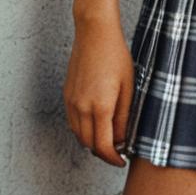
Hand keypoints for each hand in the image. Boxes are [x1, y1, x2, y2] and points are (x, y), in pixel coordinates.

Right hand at [63, 15, 135, 166]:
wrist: (94, 33)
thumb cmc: (115, 55)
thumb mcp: (128, 86)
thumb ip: (124, 115)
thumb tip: (121, 139)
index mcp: (99, 107)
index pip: (103, 146)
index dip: (113, 158)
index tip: (122, 160)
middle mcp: (81, 108)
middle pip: (89, 144)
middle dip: (103, 152)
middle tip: (117, 151)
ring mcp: (71, 102)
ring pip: (78, 135)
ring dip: (92, 142)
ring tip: (108, 137)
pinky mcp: (67, 95)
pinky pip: (72, 122)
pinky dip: (82, 129)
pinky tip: (95, 123)